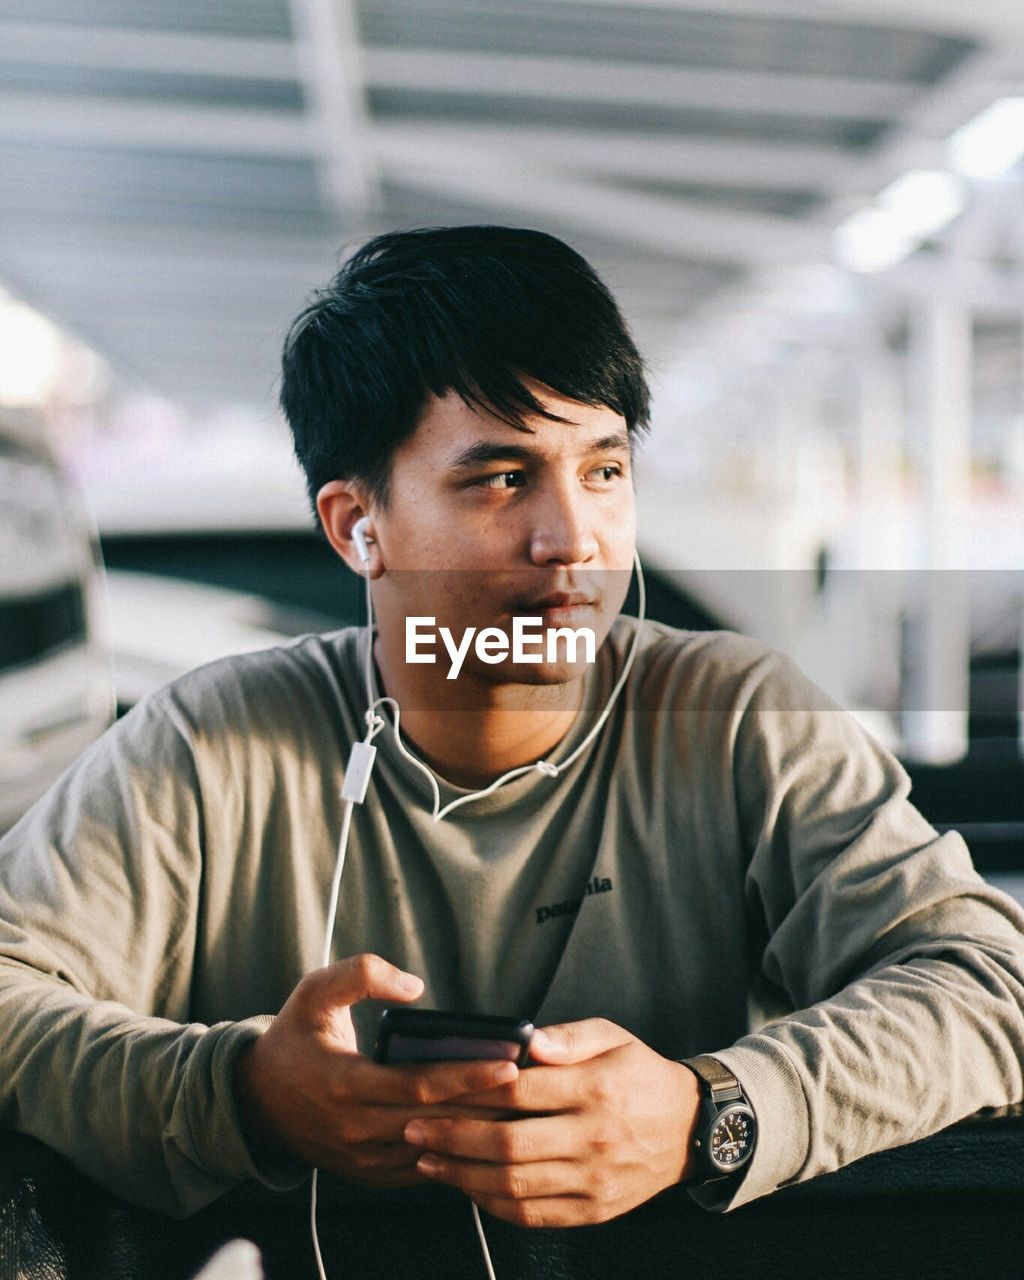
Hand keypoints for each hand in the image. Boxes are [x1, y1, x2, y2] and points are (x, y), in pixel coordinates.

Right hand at [233, 954, 519, 1187]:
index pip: (420, 1085)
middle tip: (536, 1088)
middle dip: (489, 1106)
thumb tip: (414, 985)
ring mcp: (363, 1158)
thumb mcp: (315, 991)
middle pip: (438, 1121)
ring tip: (525, 1109)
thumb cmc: (294, 1038)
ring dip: (479, 1132)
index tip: (508, 1064)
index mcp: (346, 1084)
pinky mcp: (369, 1172)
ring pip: (436, 1148)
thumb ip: (360, 974)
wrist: (255, 1100)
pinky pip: (422, 1167)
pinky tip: (488, 1133)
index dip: (466, 1075)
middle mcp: (357, 1128)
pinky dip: (456, 1152)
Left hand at [402, 1017, 700, 1225]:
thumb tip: (527, 1040)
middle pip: (509, 1144)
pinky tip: (468, 1187)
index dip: (473, 1092)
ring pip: (515, 1185)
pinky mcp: (593, 1210)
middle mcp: (594, 1138)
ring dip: (463, 1175)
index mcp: (597, 1089)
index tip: (435, 1091)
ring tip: (429, 1160)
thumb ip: (568, 1036)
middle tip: (414, 1129)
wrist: (690, 1129)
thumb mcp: (613, 1036)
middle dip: (453, 1138)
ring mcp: (594, 1180)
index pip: (522, 1092)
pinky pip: (534, 1215)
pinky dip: (494, 1205)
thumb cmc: (641, 1075)